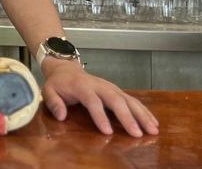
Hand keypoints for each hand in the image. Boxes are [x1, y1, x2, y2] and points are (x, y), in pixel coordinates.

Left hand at [41, 60, 158, 136]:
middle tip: (137, 134)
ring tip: (152, 130)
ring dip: (142, 115)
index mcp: (82, 87)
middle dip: (127, 118)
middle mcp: (100, 86)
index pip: (93, 101)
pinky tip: (153, 122)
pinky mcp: (118, 91)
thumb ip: (53, 102)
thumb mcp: (48, 90)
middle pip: (116, 100)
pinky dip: (144, 111)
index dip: (100, 116)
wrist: (66, 68)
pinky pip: (133, 101)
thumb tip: (61, 116)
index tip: (107, 132)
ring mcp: (111, 87)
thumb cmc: (58, 83)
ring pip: (129, 100)